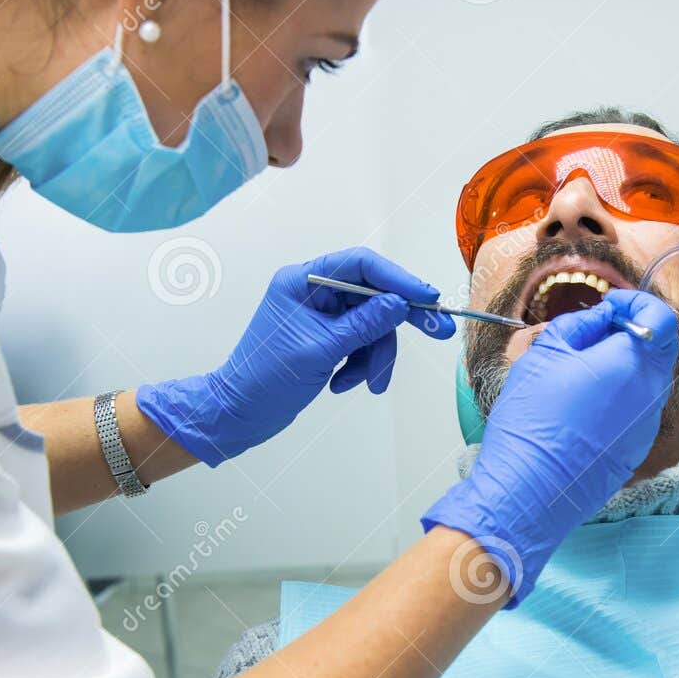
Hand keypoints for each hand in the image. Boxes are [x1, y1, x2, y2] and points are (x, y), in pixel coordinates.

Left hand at [136, 248, 454, 465]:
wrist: (240, 413)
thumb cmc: (265, 379)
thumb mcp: (320, 350)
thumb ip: (363, 324)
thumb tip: (399, 304)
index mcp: (302, 281)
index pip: (361, 265)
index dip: (398, 279)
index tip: (427, 298)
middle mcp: (313, 291)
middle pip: (373, 295)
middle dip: (400, 320)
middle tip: (438, 332)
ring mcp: (321, 316)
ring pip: (372, 325)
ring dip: (375, 356)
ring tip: (369, 384)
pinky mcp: (327, 337)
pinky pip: (361, 343)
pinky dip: (360, 365)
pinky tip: (343, 384)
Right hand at [422, 290, 678, 604]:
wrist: (528, 490)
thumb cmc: (532, 418)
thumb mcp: (545, 353)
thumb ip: (581, 324)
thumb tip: (603, 317)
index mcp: (633, 362)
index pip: (661, 317)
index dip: (635, 304)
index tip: (606, 306)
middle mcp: (651, 393)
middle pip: (656, 349)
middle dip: (628, 334)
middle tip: (591, 335)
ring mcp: (647, 425)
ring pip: (645, 381)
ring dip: (621, 367)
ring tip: (579, 372)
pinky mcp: (635, 449)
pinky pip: (635, 411)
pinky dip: (617, 398)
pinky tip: (580, 408)